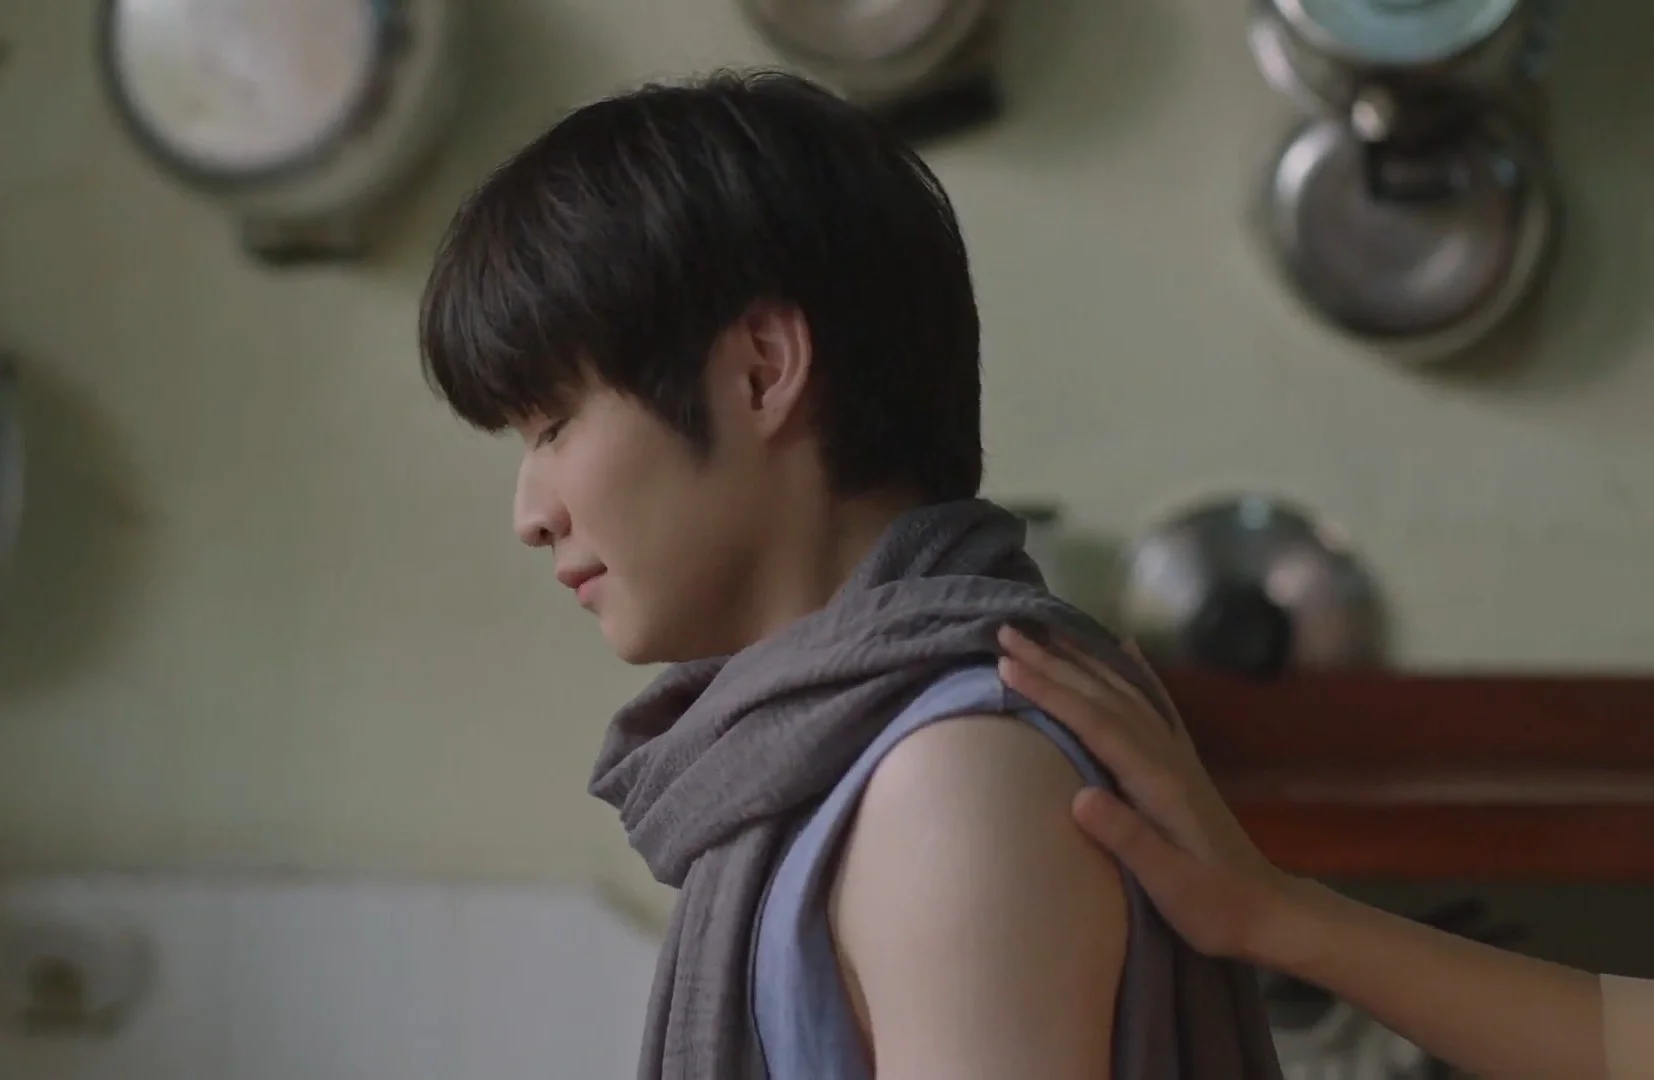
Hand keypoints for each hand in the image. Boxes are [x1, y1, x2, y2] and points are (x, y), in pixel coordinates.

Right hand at [996, 626, 1294, 961]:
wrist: (1270, 911)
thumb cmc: (1215, 907)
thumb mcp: (1170, 884)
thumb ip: (1128, 839)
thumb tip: (1078, 797)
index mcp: (1158, 781)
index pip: (1095, 723)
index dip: (1050, 691)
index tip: (1006, 666)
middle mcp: (1167, 756)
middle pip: (1103, 695)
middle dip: (1053, 661)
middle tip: (1007, 632)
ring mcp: (1176, 756)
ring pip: (1123, 692)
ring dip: (1082, 659)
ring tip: (1046, 632)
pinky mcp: (1181, 765)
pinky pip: (1154, 702)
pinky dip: (1135, 671)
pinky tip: (1127, 648)